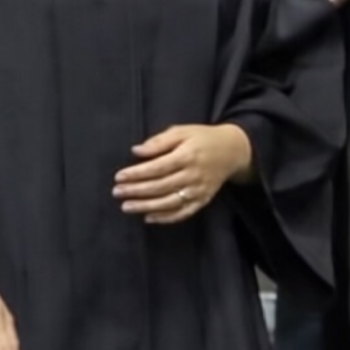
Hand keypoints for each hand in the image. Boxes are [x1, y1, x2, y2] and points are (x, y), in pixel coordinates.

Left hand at [115, 123, 251, 223]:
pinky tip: (149, 218)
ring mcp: (199, 190)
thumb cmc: (202, 138)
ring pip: (170, 203)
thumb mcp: (182, 131)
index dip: (137, 173)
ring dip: (146, 206)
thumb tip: (136, 151)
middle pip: (161, 186)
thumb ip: (159, 141)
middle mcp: (193, 175)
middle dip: (136, 191)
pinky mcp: (203, 200)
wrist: (233, 150)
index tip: (119, 177)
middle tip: (117, 193)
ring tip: (127, 207)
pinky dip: (166, 218)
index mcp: (187, 156)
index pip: (157, 167)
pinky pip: (184, 213)